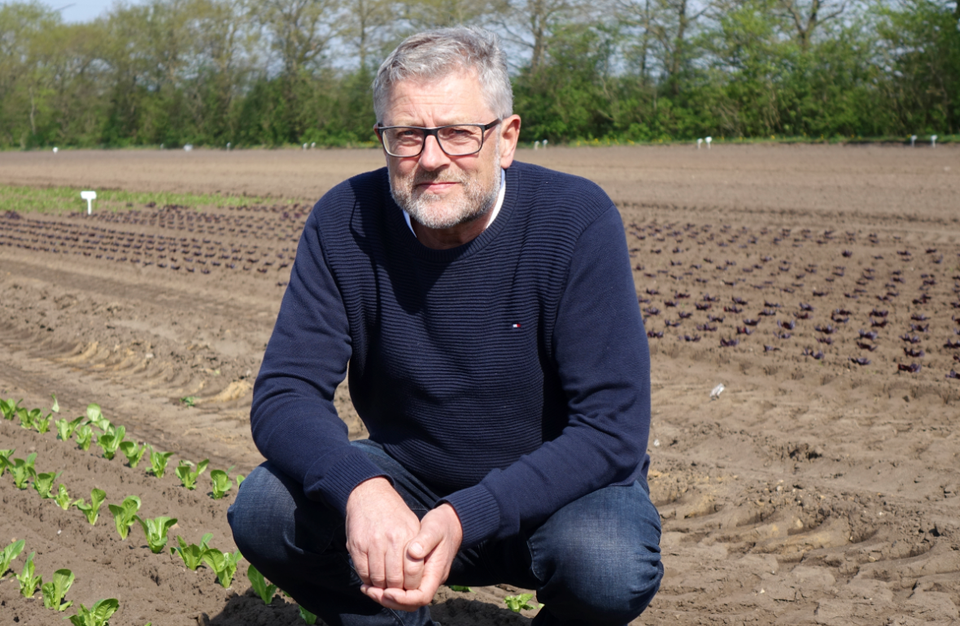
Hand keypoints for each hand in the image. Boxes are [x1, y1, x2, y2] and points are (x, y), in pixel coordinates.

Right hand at [345, 477, 420, 592]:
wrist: (369, 494)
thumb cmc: (393, 514)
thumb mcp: (412, 526)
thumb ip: (417, 549)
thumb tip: (419, 576)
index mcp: (409, 536)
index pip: (413, 573)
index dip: (410, 586)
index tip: (408, 589)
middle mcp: (392, 539)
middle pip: (395, 580)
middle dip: (395, 591)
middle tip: (394, 592)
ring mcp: (373, 542)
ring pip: (377, 579)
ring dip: (380, 588)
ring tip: (382, 586)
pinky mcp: (357, 545)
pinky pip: (363, 572)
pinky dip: (367, 580)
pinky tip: (371, 578)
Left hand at [364, 503, 462, 610]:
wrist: (449, 523)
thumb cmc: (441, 525)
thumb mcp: (434, 528)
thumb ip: (425, 540)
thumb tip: (413, 552)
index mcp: (436, 572)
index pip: (421, 596)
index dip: (404, 598)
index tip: (387, 591)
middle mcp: (429, 580)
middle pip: (410, 603)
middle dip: (390, 600)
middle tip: (370, 591)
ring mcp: (422, 578)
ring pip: (404, 598)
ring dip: (385, 596)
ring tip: (367, 588)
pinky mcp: (414, 574)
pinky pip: (401, 589)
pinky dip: (386, 589)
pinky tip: (372, 581)